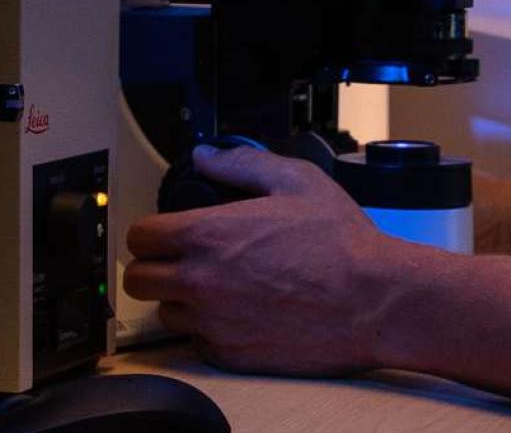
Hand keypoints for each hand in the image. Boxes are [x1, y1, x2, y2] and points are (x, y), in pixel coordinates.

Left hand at [120, 142, 410, 376]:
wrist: (374, 302)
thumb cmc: (341, 242)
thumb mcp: (296, 181)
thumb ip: (241, 164)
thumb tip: (206, 156)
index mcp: (207, 235)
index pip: (139, 236)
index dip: (150, 231)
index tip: (164, 233)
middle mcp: (200, 281)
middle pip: (137, 279)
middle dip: (152, 266)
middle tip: (177, 260)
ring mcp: (213, 322)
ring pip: (165, 312)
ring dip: (180, 299)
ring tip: (214, 286)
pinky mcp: (230, 354)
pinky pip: (197, 341)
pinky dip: (208, 328)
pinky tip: (238, 311)